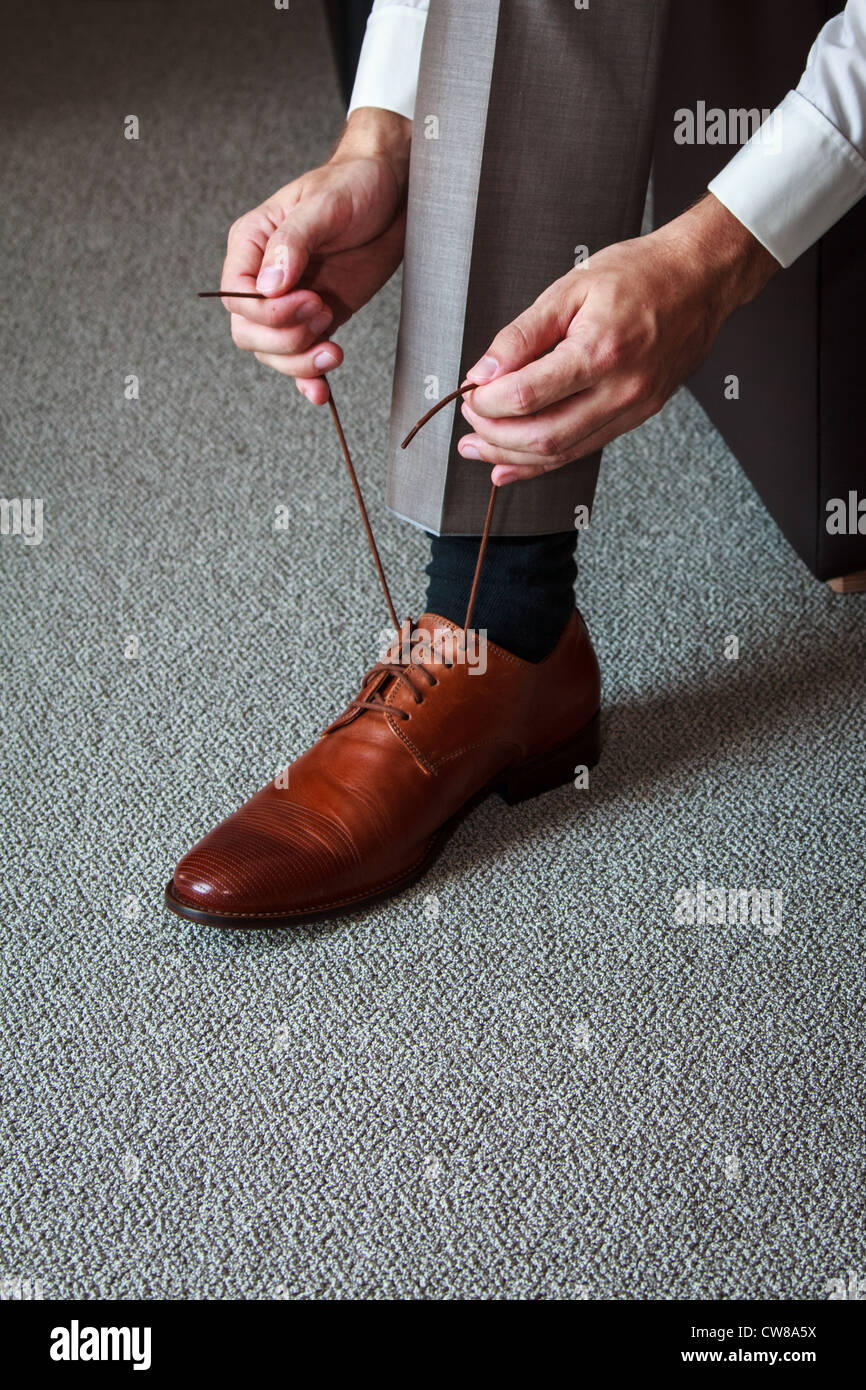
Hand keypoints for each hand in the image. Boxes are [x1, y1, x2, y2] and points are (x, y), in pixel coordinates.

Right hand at [221, 108, 410, 403]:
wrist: (393, 193)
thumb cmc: (354, 184)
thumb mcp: (324, 204)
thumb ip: (292, 242)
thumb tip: (268, 285)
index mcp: (253, 244)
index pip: (235, 295)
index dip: (265, 311)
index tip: (305, 300)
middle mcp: (265, 277)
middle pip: (249, 332)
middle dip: (285, 338)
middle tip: (323, 313)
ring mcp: (291, 302)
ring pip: (273, 353)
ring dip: (301, 362)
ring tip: (334, 350)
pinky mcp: (318, 319)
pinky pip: (301, 358)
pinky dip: (309, 379)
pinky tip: (321, 391)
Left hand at [458, 194, 779, 483]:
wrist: (699, 279)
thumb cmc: (639, 274)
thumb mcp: (569, 288)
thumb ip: (522, 334)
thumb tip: (483, 371)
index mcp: (600, 350)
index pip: (528, 395)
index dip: (488, 402)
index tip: (470, 391)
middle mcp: (620, 389)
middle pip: (542, 436)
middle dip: (495, 436)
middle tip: (469, 421)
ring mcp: (632, 408)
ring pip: (562, 452)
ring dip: (512, 457)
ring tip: (478, 450)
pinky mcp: (637, 416)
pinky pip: (583, 449)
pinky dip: (542, 462)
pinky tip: (511, 464)